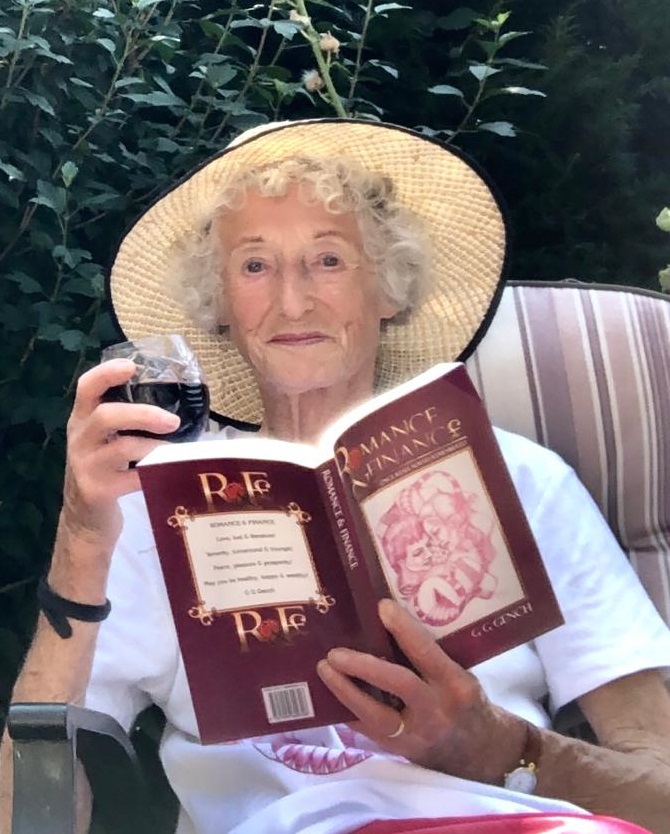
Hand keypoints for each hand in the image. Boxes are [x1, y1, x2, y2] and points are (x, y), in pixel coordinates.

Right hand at [60, 358, 179, 546]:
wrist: (85, 519)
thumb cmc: (105, 471)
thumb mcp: (106, 441)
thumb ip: (128, 423)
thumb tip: (179, 407)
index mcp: (83, 420)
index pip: (86, 388)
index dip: (106, 373)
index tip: (132, 366)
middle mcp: (80, 439)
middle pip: (106, 416)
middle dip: (142, 414)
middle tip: (173, 421)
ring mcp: (86, 467)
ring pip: (121, 448)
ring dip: (155, 447)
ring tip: (177, 451)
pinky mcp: (97, 492)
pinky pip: (130, 479)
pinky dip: (153, 474)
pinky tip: (169, 473)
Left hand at [317, 598, 525, 784]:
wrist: (479, 753)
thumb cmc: (466, 702)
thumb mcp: (460, 675)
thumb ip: (431, 656)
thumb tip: (389, 620)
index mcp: (455, 684)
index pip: (427, 652)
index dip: (403, 629)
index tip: (382, 607)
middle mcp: (436, 709)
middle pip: (397, 684)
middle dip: (363, 666)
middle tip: (335, 651)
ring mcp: (416, 734)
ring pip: (376, 714)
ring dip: (345, 691)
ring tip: (324, 670)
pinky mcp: (399, 751)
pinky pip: (367, 730)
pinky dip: (347, 710)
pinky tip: (328, 694)